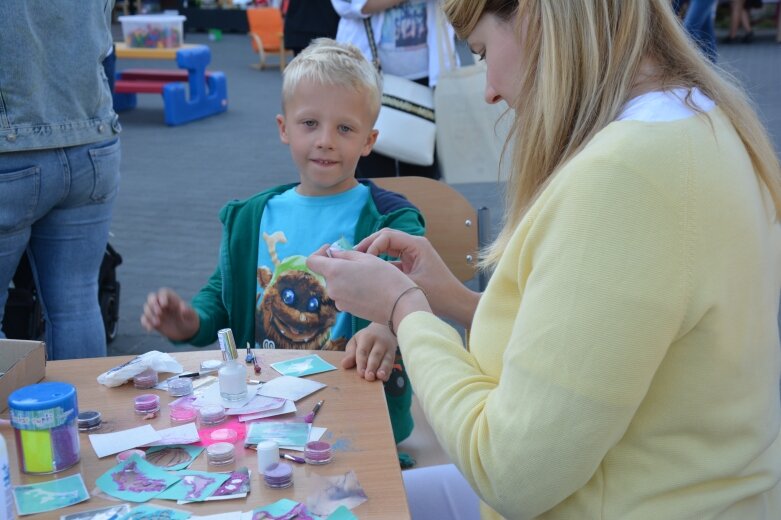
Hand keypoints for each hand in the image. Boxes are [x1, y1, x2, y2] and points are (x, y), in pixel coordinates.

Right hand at [140, 288, 198, 340]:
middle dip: (152, 304)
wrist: (186, 332)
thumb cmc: (190, 321)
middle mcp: (162, 304)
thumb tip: (183, 307)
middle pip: (151, 297)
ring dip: (150, 314)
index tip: (164, 305)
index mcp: (172, 299)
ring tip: (158, 323)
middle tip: (159, 313)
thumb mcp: (192, 316)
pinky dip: (145, 323)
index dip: (162, 296)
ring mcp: (156, 312)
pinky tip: (150, 329)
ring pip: (147, 308)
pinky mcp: (152, 321)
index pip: (163, 292)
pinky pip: (144, 319)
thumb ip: (188, 311)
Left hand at [307, 244, 429, 325]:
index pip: (312, 261)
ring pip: (337, 284)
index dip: (319, 253)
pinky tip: (368, 288)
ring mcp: (339, 301)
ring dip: (346, 278)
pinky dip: (351, 289)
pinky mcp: (347, 310)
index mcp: (334, 272)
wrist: (399, 305)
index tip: (331, 249)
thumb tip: (333, 254)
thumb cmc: (386, 277)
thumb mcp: (367, 258)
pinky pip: (344, 295)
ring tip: (367, 276)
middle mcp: (332, 288)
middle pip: (327, 273)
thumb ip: (345, 254)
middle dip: (338, 266)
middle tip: (358, 262)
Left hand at [342, 322, 396, 381]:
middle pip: (375, 355)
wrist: (384, 329)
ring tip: (380, 377)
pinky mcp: (393, 354)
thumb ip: (350, 353)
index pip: (363, 351)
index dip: (362, 362)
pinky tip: (385, 378)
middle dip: (372, 366)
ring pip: (386, 359)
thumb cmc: (366, 338)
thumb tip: (344, 364)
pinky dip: (388, 371)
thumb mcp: (356, 341)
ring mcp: (388, 348)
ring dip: (383, 369)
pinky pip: (392, 363)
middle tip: (368, 377)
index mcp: (367, 337)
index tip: (360, 373)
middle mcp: (379, 342)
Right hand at [356, 229, 480, 327]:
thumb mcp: (410, 284)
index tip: (363, 260)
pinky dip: (380, 261)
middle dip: (369, 245)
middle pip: (385, 237)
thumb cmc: (438, 296)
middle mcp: (414, 245)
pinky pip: (392, 257)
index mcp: (416, 245)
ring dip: (373, 253)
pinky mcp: (412, 262)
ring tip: (358, 262)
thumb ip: (388, 274)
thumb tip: (365, 269)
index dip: (372, 245)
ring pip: (387, 246)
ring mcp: (413, 253)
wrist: (456, 304)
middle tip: (353, 257)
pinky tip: (369, 271)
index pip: (387, 236)